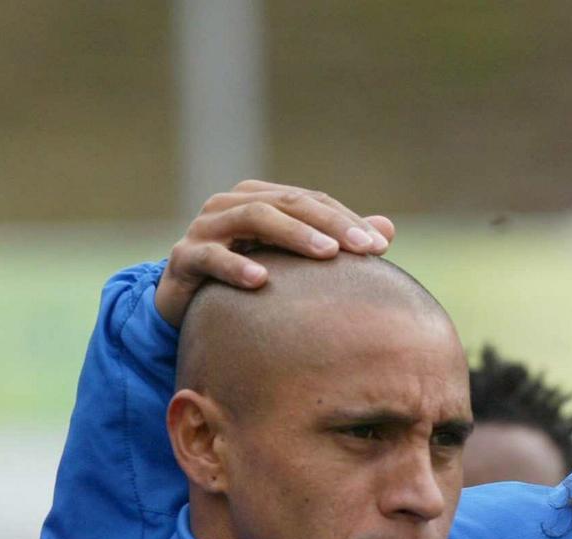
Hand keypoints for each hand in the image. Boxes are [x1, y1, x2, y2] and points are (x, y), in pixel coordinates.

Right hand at [155, 180, 396, 326]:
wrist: (187, 306)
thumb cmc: (248, 277)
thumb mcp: (292, 259)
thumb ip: (335, 241)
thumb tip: (388, 229)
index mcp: (261, 198)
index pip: (312, 201)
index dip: (347, 220)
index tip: (379, 247)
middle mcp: (232, 204)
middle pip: (289, 204)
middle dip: (330, 224)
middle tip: (363, 249)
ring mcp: (205, 228)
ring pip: (254, 218)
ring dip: (293, 235)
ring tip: (327, 253)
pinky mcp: (184, 258)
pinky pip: (211, 258)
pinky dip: (236, 266)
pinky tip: (262, 281)